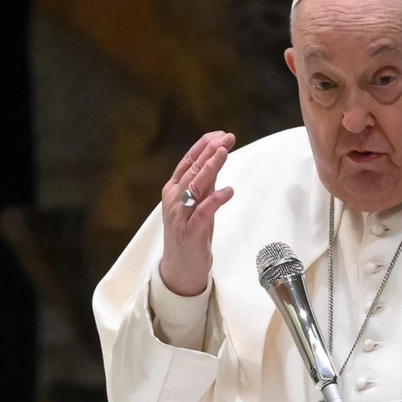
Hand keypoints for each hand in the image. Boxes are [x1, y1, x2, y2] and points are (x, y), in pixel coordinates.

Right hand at [160, 131, 235, 295]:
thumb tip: (217, 160)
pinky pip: (203, 213)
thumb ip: (205, 184)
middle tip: (226, 138)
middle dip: (210, 152)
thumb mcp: (199, 204)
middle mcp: (174, 199)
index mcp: (174, 190)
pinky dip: (215, 200)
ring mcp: (180, 216)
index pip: (188, 162)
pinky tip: (228, 190)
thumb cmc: (191, 233)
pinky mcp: (190, 232)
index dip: (204, 146)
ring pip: (195, 187)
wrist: (181, 268)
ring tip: (224, 153)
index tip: (220, 134)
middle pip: (192, 170)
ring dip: (210, 168)